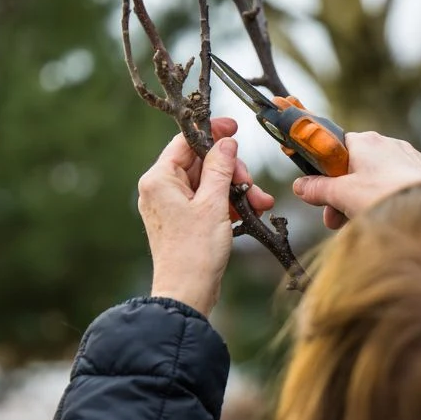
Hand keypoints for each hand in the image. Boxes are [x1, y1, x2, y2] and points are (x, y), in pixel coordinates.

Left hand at [139, 117, 274, 316]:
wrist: (187, 292)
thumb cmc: (195, 251)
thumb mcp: (214, 204)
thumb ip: (221, 168)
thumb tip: (226, 142)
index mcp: (159, 179)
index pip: (186, 142)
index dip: (212, 132)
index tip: (234, 127)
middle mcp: (160, 189)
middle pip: (201, 163)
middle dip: (232, 171)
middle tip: (251, 184)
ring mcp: (171, 205)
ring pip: (209, 184)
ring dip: (236, 190)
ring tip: (261, 203)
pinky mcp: (182, 221)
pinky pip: (207, 202)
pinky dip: (228, 204)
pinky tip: (251, 211)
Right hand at [291, 131, 420, 229]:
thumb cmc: (383, 198)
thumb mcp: (342, 195)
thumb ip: (318, 189)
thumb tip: (299, 186)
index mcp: (365, 141)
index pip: (336, 150)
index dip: (325, 175)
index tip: (321, 197)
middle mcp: (389, 143)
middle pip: (357, 168)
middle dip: (343, 195)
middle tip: (335, 222)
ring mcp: (411, 158)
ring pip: (379, 179)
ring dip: (364, 200)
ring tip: (360, 226)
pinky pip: (400, 185)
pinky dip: (389, 199)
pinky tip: (389, 218)